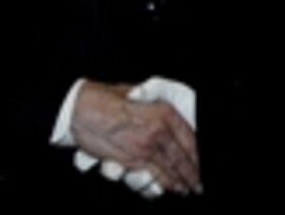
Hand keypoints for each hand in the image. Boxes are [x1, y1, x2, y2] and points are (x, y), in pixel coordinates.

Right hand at [71, 81, 200, 194]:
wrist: (80, 109)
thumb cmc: (105, 99)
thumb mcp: (137, 93)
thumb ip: (154, 105)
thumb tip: (167, 115)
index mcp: (164, 112)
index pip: (190, 138)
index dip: (199, 154)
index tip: (203, 162)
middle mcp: (158, 131)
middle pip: (183, 159)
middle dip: (193, 174)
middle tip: (199, 184)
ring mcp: (144, 149)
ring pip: (170, 171)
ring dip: (180, 183)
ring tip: (187, 189)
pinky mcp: (130, 162)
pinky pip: (150, 178)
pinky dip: (160, 186)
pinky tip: (165, 190)